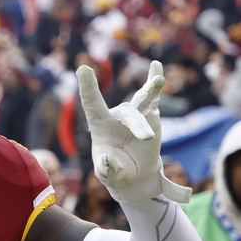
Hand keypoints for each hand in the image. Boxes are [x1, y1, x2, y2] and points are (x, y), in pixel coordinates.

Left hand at [77, 60, 191, 203]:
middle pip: (127, 112)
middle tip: (146, 138)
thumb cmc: (115, 171)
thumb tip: (106, 161)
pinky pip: (154, 99)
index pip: (91, 104)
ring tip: (158, 81)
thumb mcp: (109, 174)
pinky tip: (156, 65)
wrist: (134, 173)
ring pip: (142, 101)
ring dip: (150, 91)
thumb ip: (107, 169)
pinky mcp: (151, 116)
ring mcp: (135, 114)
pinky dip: (155, 83)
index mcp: (99, 126)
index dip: (88, 88)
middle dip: (138, 125)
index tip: (83, 68)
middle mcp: (116, 116)